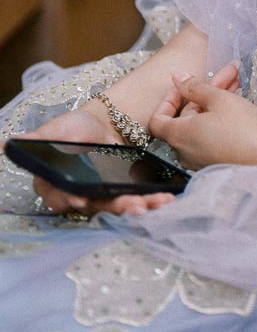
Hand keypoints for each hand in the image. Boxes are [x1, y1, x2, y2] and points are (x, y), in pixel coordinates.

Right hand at [5, 107, 173, 219]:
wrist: (96, 124)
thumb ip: (34, 139)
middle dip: (117, 207)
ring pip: (117, 206)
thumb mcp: (53, 131)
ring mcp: (100, 196)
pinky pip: (133, 198)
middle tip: (136, 207)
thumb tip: (4, 142)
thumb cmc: (69, 129)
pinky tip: (165, 198)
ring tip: (159, 204)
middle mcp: (78, 196)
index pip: (59, 197)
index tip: (82, 200)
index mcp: (56, 184)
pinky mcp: (119, 191)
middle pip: (95, 206)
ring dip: (139, 206)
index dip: (69, 200)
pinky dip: (149, 199)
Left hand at [149, 71, 256, 169]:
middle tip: (227, 73)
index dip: (168, 100)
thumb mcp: (218, 99)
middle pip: (186, 117)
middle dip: (205, 92)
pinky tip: (238, 101)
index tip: (185, 86)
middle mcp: (185, 151)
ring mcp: (201, 159)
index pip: (157, 120)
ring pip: (202, 124)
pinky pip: (211, 136)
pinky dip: (220, 118)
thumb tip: (176, 77)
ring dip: (216, 101)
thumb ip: (194, 87)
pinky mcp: (217, 162)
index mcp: (179, 136)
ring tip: (237, 81)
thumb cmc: (241, 127)